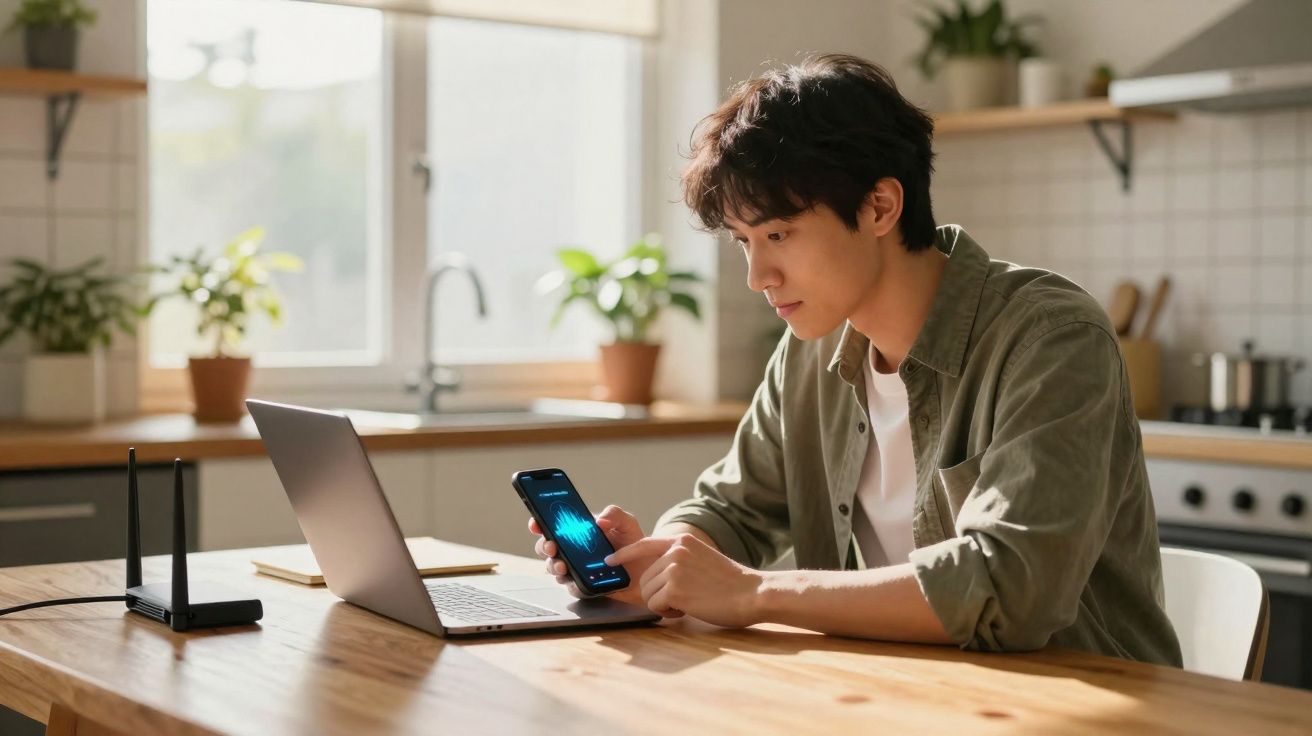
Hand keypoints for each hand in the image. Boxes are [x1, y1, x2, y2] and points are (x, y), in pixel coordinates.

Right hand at [528, 505, 645, 606]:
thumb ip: (614, 514)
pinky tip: (576, 580)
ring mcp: (576, 568)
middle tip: (551, 547)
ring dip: (554, 566)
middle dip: (544, 547)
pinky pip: (572, 587)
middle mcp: (573, 550)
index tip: (536, 523)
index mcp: (578, 531)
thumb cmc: (634, 544)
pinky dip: (572, 584)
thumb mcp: (626, 523)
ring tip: (562, 565)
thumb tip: (599, 519)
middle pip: (547, 548)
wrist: (647, 569)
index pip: (553, 526)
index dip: (539, 523)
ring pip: (554, 568)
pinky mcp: (584, 585)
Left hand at [606, 534, 765, 627]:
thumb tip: (656, 575)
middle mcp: (675, 551)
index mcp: (683, 541)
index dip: (624, 555)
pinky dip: (668, 613)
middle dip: (659, 594)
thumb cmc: (732, 584)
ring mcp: (674, 568)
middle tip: (686, 598)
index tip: (609, 561)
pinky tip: (689, 609)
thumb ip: (680, 561)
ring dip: (664, 604)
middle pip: (645, 578)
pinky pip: (655, 606)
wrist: (752, 593)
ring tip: (690, 602)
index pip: (643, 544)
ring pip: (647, 594)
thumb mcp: (703, 559)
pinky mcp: (674, 589)